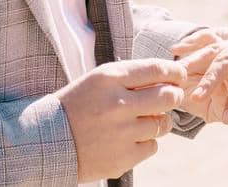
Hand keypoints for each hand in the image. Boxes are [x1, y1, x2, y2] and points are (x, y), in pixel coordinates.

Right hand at [55, 58, 187, 181]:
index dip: (175, 71)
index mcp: (109, 78)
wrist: (48, 142)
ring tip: (145, 120)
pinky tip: (130, 139)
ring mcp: (121, 133)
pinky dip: (146, 142)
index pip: (156, 69)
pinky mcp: (122, 158)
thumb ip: (131, 76)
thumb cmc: (78, 105)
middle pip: (168, 96)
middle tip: (173, 96)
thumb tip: (169, 77)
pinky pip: (152, 146)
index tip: (180, 74)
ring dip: (160, 121)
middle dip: (175, 95)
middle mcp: (117, 104)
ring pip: (163, 123)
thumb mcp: (98, 80)